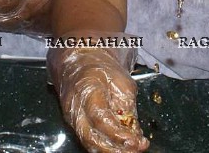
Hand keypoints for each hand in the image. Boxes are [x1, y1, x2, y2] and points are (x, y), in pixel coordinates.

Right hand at [47, 36, 148, 152]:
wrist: (77, 63)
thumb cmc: (100, 69)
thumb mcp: (121, 80)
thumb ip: (127, 105)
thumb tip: (135, 131)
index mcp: (87, 89)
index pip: (100, 118)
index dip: (118, 134)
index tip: (136, 141)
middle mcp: (75, 107)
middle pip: (91, 138)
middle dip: (114, 150)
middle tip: (136, 150)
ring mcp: (72, 117)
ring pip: (89, 143)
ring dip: (111, 151)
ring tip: (133, 150)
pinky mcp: (75, 124)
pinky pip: (89, 140)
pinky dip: (106, 146)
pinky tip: (122, 146)